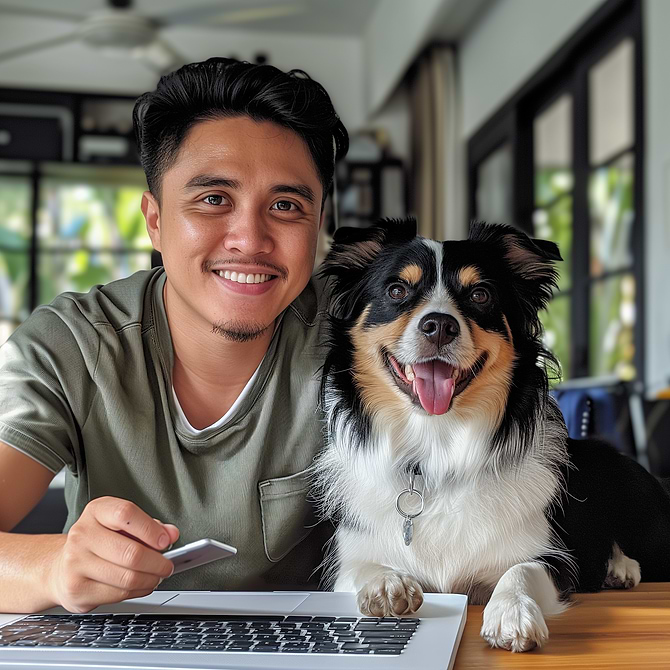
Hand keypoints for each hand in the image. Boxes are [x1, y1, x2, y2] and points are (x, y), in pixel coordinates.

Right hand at [48, 496, 179, 612]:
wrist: (62, 567)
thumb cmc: (99, 543)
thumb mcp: (122, 525)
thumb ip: (149, 527)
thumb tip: (171, 533)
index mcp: (96, 511)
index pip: (126, 514)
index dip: (150, 529)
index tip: (166, 541)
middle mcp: (82, 535)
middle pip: (131, 552)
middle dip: (158, 563)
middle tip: (167, 566)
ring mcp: (75, 563)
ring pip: (128, 577)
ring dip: (151, 579)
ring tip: (156, 576)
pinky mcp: (76, 590)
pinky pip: (118, 594)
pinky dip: (138, 591)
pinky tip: (142, 585)